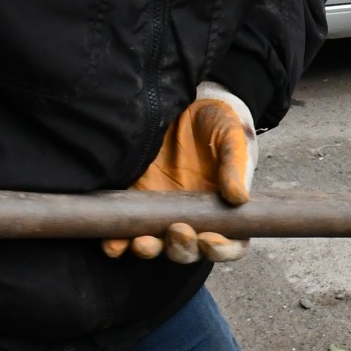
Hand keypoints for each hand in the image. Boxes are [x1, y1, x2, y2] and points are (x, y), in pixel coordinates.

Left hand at [105, 84, 254, 264]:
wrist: (183, 100)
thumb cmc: (216, 119)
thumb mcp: (232, 135)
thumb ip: (236, 165)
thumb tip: (238, 198)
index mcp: (224, 207)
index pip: (231, 242)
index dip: (222, 250)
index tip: (209, 240)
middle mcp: (194, 216)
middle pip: (190, 250)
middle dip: (182, 249)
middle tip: (176, 232)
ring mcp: (162, 211)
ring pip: (157, 245)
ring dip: (149, 250)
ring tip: (142, 243)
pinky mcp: (135, 201)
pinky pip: (125, 230)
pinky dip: (118, 242)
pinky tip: (112, 243)